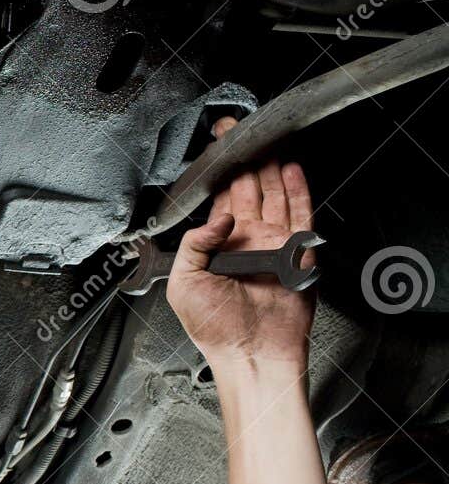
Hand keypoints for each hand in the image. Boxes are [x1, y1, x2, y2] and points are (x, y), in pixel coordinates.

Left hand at [166, 116, 315, 373]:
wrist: (251, 353)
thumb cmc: (216, 330)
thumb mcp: (184, 284)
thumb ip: (193, 245)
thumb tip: (219, 218)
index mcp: (217, 248)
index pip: (220, 200)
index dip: (218, 173)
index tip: (215, 146)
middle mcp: (246, 242)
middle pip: (248, 190)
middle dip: (243, 160)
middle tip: (237, 130)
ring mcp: (273, 244)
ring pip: (273, 195)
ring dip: (269, 168)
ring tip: (264, 141)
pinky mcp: (297, 252)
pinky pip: (299, 214)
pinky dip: (296, 190)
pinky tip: (289, 169)